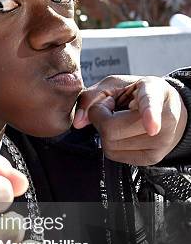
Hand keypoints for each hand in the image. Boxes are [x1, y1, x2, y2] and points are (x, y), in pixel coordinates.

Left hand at [73, 75, 187, 165]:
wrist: (165, 109)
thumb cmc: (136, 94)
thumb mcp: (115, 85)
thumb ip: (92, 97)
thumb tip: (78, 122)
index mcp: (155, 92)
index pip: (151, 105)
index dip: (150, 115)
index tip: (152, 127)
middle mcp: (164, 120)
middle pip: (113, 129)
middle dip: (100, 118)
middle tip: (111, 108)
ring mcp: (160, 143)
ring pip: (110, 145)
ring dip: (105, 131)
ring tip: (120, 119)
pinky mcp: (151, 158)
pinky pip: (114, 155)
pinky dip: (111, 143)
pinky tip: (123, 132)